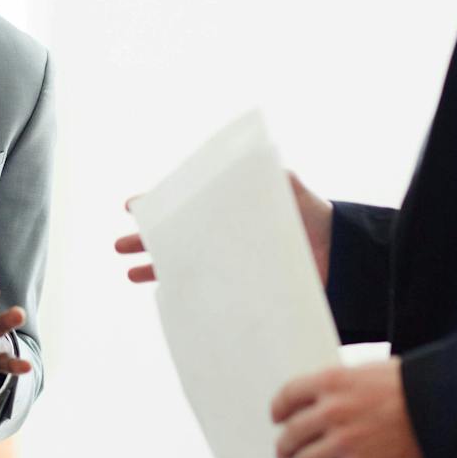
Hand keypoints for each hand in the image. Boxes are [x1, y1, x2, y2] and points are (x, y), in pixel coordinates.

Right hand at [115, 172, 332, 283]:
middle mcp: (222, 236)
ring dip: (154, 269)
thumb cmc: (310, 214)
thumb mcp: (286, 187)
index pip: (184, 205)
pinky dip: (184, 294)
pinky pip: (204, 291)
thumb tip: (244, 160)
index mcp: (226, 209)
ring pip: (183, 265)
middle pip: (175, 237)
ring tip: (129, 273)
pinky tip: (165, 296)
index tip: (131, 207)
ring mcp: (228, 262)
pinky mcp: (239, 287)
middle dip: (144, 240)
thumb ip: (265, 174)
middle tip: (118, 246)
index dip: (156, 206)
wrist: (338, 256)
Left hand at [272, 358, 423, 457]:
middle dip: (284, 445)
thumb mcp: (367, 371)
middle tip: (282, 451)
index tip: (276, 418)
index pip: (289, 394)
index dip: (278, 408)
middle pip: (292, 432)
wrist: (440, 408)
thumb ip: (342, 384)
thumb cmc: (409, 385)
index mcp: (331, 381)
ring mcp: (343, 441)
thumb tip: (327, 396)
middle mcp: (331, 411)